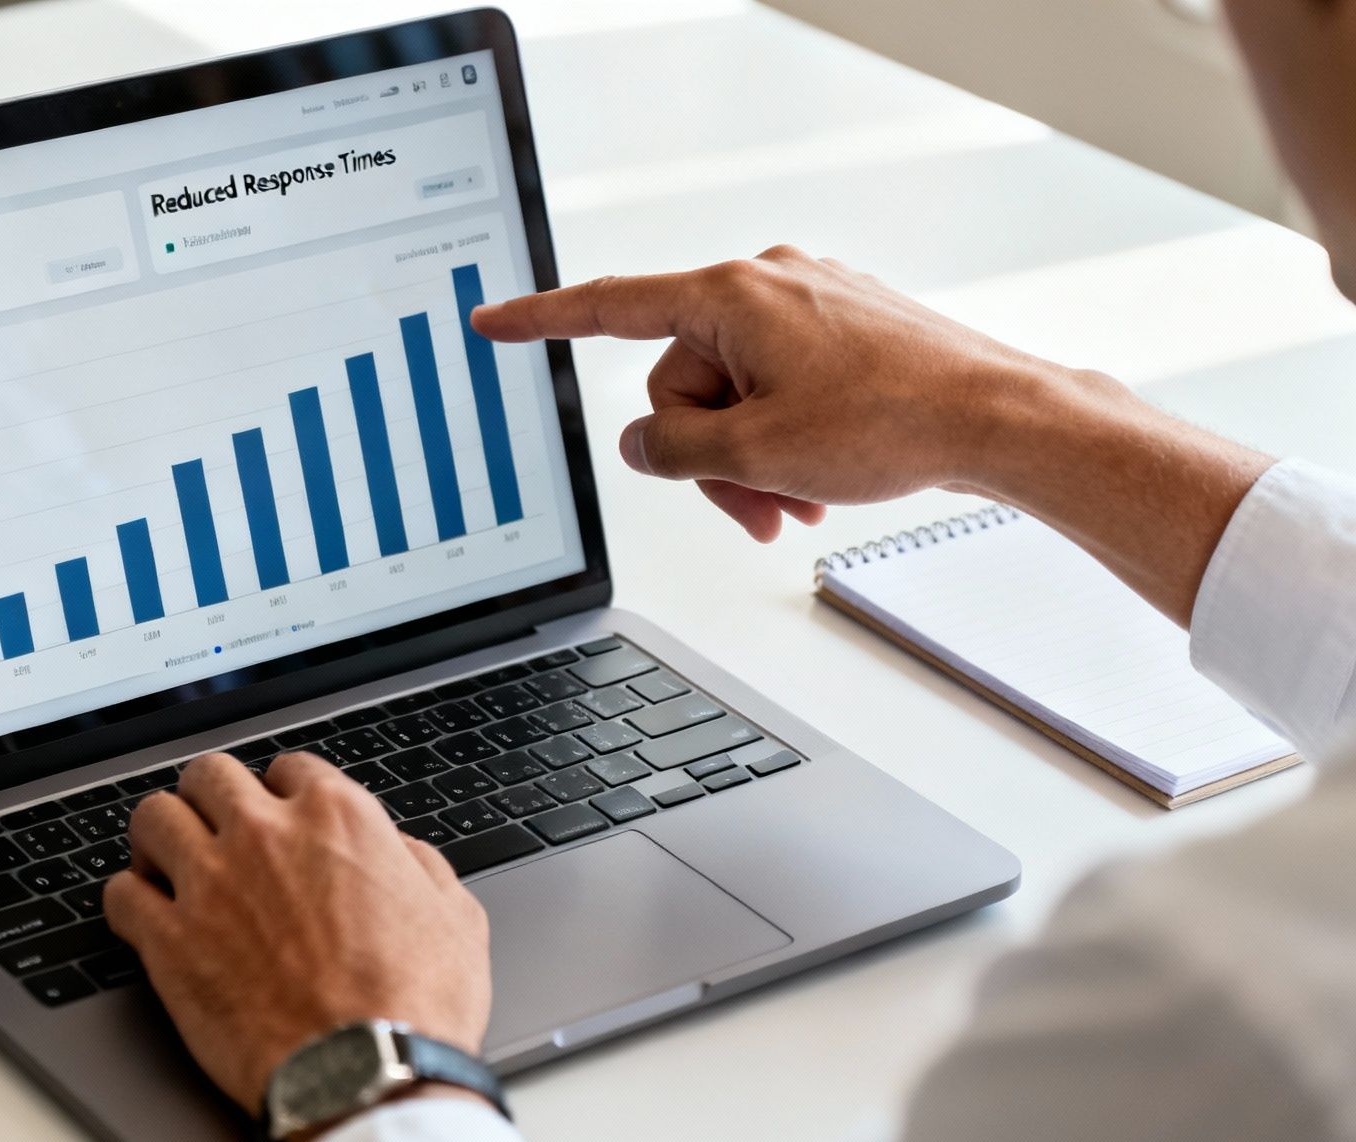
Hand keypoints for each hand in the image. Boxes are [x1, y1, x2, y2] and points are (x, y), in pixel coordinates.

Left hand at [103, 751, 491, 1119]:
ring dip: (159, 836)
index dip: (282, 795)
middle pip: (209, 775)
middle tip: (214, 829)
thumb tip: (403, 854)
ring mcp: (211, 883)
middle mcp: (266, 835)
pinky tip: (143, 916)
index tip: (279, 818)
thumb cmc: (415, 1005)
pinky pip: (119, 894)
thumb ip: (422, 868)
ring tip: (166, 860)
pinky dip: (127, 900)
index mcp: (337, 818)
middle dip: (210, 798)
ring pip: (153, 818)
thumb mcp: (456, 918)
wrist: (367, 1074)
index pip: (287, 768)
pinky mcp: (169, 941)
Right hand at [471, 246, 1270, 624]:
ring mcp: (809, 304)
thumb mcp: (753, 453)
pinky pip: (780, 388)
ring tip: (794, 506)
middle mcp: (767, 284)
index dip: (540, 322)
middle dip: (706, 453)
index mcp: (731, 295)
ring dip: (749, 459)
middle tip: (750, 505)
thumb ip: (670, 449)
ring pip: (734, 394)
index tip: (492, 322)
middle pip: (681, 381)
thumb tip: (643, 443)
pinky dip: (786, 441)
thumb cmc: (893, 423)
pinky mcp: (843, 330)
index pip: (609, 307)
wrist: (1000, 420)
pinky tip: (819, 482)